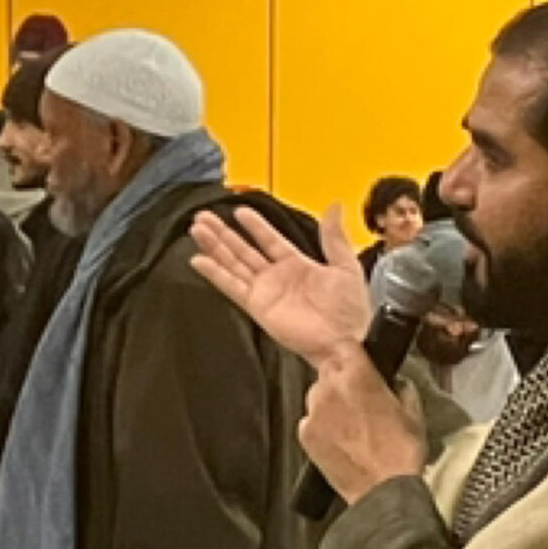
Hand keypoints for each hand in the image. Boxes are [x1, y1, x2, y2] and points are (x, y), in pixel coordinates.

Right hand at [188, 200, 371, 365]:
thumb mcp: (345, 267)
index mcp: (298, 266)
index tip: (239, 210)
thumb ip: (334, 237)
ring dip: (215, 247)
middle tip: (205, 216)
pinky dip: (215, 274)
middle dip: (224, 233)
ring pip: (233, 264)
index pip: (270, 240)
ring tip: (197, 229)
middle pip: (244, 250)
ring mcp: (265, 292)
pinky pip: (232, 287)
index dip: (255, 226)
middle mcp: (277, 277)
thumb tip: (335, 206)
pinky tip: (199, 260)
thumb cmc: (350, 311)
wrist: (344, 342)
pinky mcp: (257, 307)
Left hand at [297, 347, 427, 508]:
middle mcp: (330, 388)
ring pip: (317, 395)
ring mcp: (314, 412)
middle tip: (358, 399)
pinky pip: (310, 420)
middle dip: (341, 379)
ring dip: (329, 402)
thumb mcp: (413, 412)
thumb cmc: (401, 452)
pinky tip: (339, 441)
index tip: (358, 363)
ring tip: (348, 424)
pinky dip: (320, 426)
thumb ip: (401, 387)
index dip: (353, 355)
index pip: (345, 346)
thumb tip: (395, 382)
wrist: (384, 492)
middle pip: (329, 370)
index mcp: (358, 375)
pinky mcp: (304, 435)